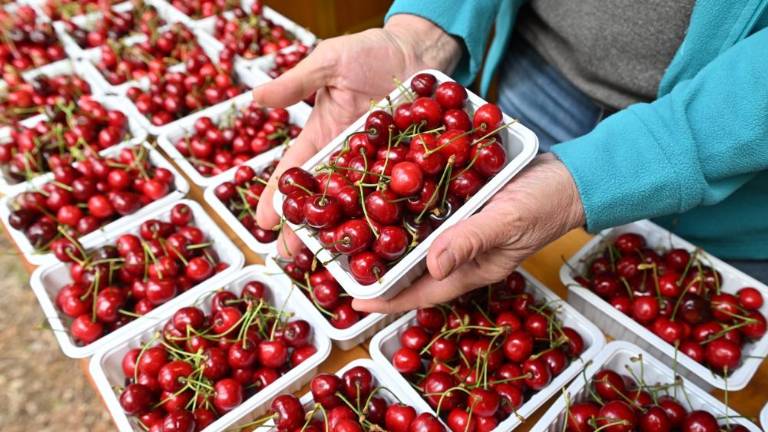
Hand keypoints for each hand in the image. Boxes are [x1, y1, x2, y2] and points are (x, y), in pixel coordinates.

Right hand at [253, 15, 460, 254]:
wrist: (414, 49)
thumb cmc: (368, 51)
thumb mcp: (328, 62)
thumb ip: (297, 83)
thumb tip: (256, 96)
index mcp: (321, 136)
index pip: (294, 171)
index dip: (278, 196)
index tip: (263, 221)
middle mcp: (346, 156)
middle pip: (324, 197)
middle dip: (308, 226)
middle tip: (294, 256)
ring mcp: (377, 163)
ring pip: (360, 201)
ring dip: (348, 228)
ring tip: (337, 257)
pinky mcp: (407, 162)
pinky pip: (400, 187)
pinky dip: (396, 209)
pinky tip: (389, 234)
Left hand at [352, 153, 585, 312]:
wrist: (572, 177)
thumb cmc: (547, 203)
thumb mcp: (509, 221)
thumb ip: (471, 241)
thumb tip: (432, 266)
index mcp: (472, 269)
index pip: (422, 292)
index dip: (387, 299)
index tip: (355, 301)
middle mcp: (461, 254)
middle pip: (412, 270)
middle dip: (380, 270)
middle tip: (344, 263)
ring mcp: (462, 231)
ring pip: (418, 241)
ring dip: (390, 238)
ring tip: (355, 231)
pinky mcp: (464, 208)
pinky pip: (431, 213)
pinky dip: (409, 208)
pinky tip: (390, 194)